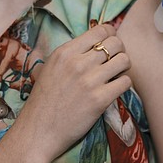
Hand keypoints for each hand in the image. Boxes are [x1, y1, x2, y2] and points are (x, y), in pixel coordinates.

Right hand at [17, 24, 130, 161]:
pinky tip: (115, 89)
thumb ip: (70, 55)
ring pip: (124, 60)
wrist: (37, 132)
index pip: (100, 30)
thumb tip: (94, 43)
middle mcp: (77, 63)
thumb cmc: (43, 102)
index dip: (111, 36)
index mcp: (64, 52)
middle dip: (120, 51)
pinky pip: (125, 82)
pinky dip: (124, 84)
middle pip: (116, 43)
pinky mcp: (100, 99)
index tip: (110, 45)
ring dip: (124, 68)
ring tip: (116, 75)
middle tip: (115, 62)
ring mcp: (89, 81)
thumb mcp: (50, 68)